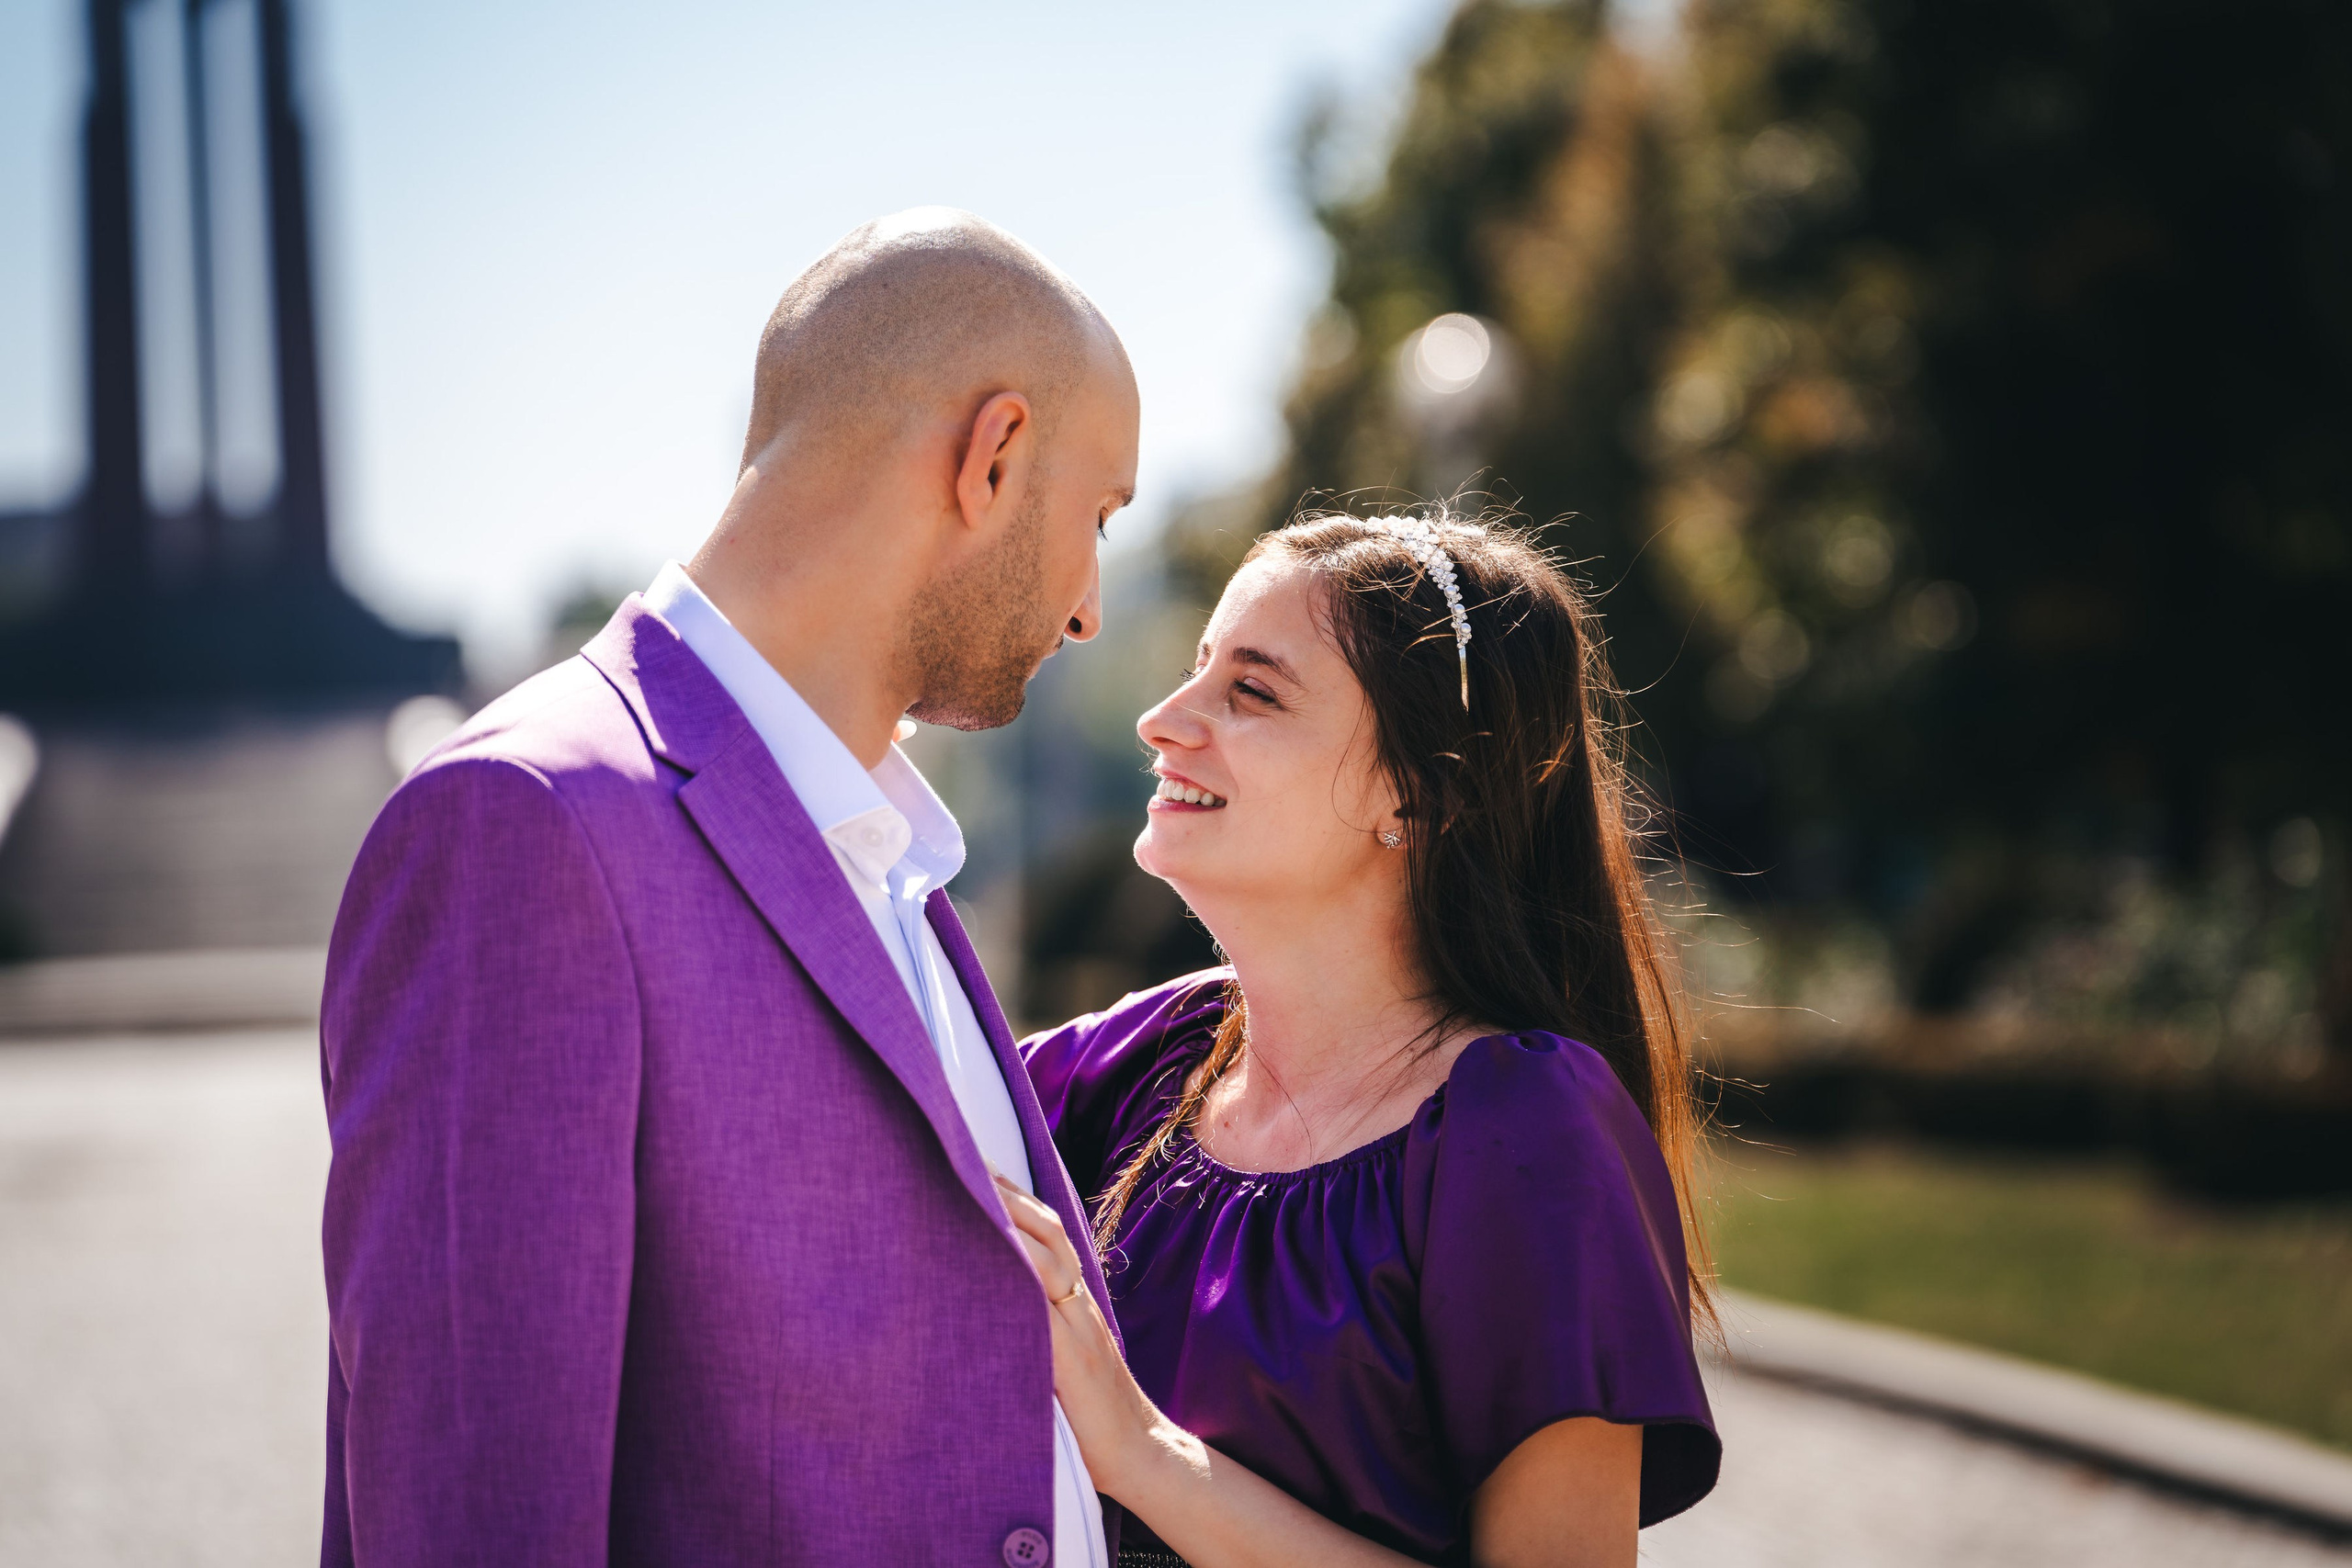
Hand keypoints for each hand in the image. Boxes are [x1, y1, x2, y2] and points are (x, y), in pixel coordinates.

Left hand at [993, 1172, 1172, 1498]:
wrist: (1137, 1450)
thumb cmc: (1091, 1412)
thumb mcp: (1059, 1358)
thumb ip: (1034, 1327)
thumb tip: (988, 1300)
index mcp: (1072, 1301)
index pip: (1045, 1233)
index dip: (1014, 1196)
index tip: (979, 1163)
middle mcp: (1077, 1303)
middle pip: (1048, 1229)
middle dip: (1008, 1189)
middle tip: (967, 1153)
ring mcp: (1077, 1325)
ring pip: (1048, 1254)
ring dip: (1012, 1216)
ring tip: (974, 1184)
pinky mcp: (1071, 1355)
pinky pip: (1044, 1303)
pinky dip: (1023, 1269)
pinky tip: (997, 1247)